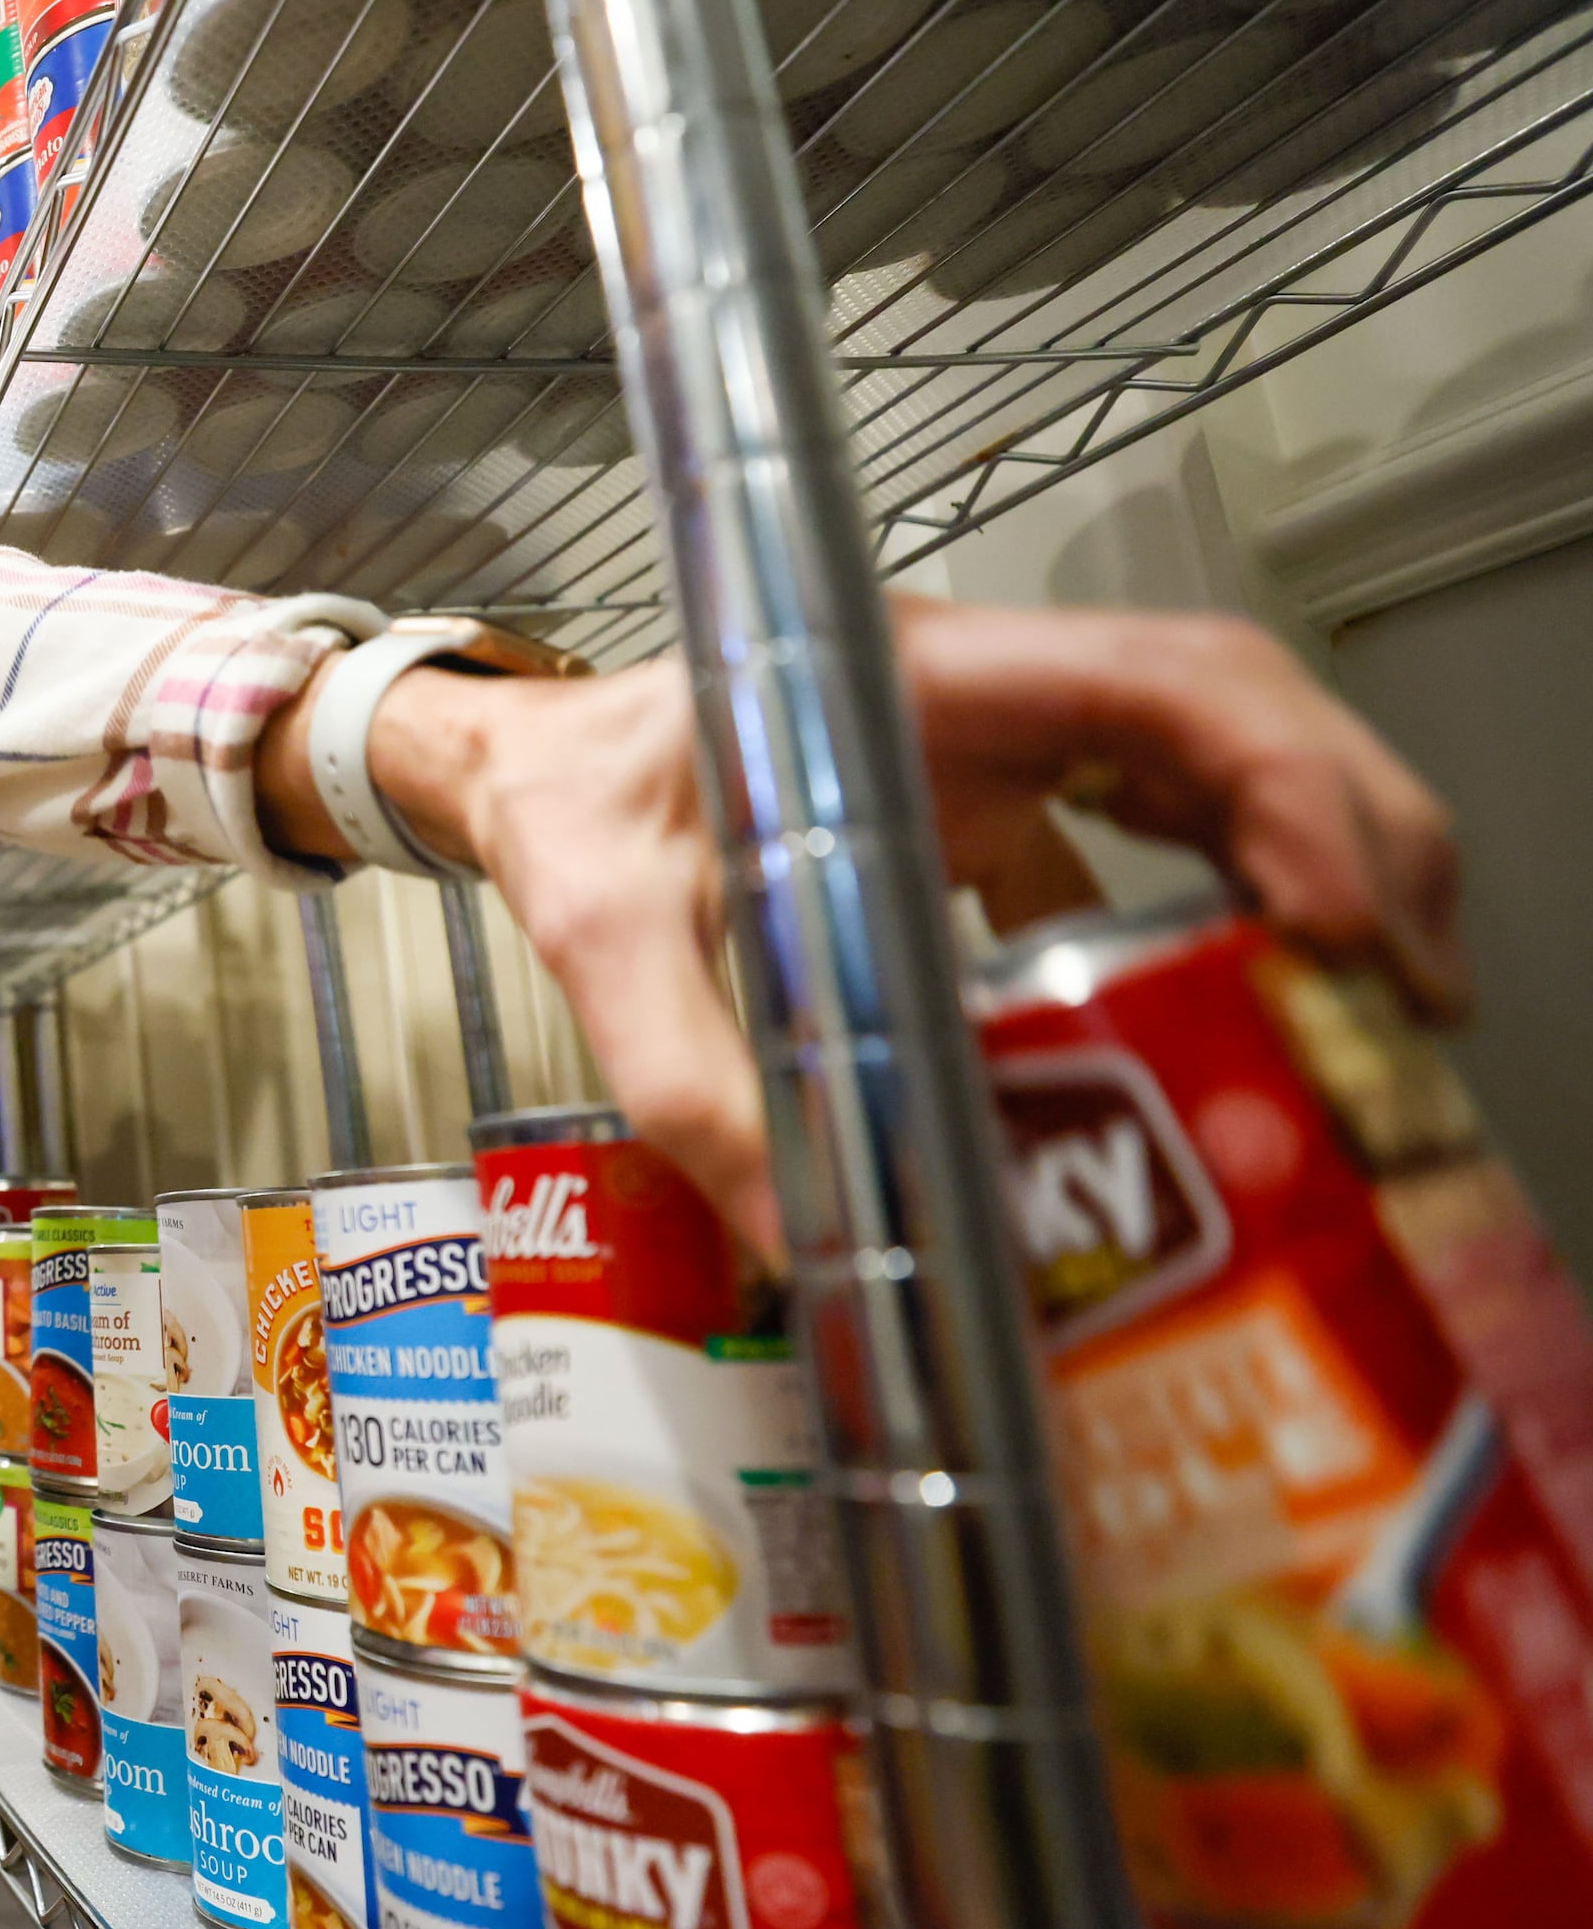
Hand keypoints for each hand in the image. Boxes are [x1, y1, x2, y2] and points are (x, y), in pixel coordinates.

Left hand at [257, 598, 1459, 1257]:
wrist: (521, 771)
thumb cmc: (567, 812)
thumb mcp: (606, 941)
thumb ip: (697, 1084)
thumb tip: (811, 1250)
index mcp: (913, 678)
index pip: (1162, 683)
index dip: (1285, 780)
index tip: (1334, 912)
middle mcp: (988, 692)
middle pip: (1239, 718)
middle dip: (1357, 837)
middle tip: (1406, 995)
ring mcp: (1004, 743)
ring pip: (1221, 768)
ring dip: (1319, 871)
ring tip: (1374, 1013)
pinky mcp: (996, 807)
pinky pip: (1153, 839)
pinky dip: (1230, 918)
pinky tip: (1254, 1026)